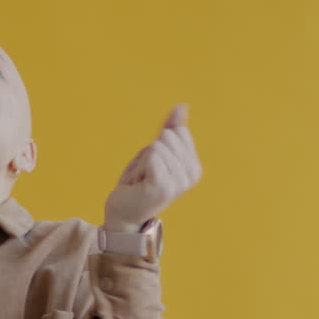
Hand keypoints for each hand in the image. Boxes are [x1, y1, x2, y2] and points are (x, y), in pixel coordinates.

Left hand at [103, 103, 201, 232]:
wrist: (124, 212)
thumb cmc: (139, 182)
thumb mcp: (156, 152)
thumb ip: (170, 130)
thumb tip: (181, 106)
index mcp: (194, 167)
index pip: (177, 131)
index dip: (158, 145)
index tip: (153, 166)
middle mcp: (191, 175)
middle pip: (167, 137)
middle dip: (149, 153)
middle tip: (146, 174)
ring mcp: (178, 182)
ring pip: (156, 147)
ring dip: (141, 162)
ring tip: (142, 180)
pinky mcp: (163, 186)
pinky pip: (151, 155)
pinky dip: (139, 166)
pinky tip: (139, 183)